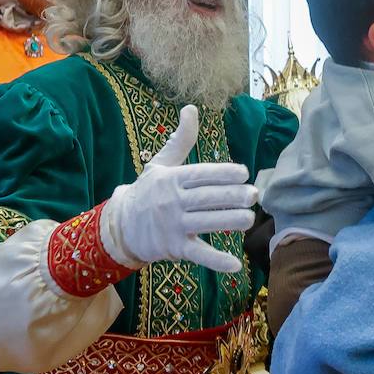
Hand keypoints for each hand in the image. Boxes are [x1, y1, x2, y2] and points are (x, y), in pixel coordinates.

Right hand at [100, 105, 257, 273]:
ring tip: (250, 218)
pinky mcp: (174, 248)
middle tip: (254, 194)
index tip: (244, 172)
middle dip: (232, 196)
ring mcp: (173, 226)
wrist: (119, 227)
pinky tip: (235, 264)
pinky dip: (216, 261)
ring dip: (229, 221)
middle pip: (207, 198)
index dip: (223, 173)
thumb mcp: (160, 165)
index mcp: (172, 179)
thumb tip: (191, 109)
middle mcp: (172, 201)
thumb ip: (180, 140)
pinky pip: (198, 254)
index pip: (201, 174)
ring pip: (206, 223)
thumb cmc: (148, 192)